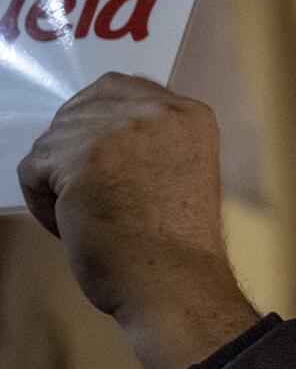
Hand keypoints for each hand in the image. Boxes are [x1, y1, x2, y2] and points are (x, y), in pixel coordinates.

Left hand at [19, 73, 256, 368]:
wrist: (176, 280)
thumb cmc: (179, 242)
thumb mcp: (180, 169)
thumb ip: (149, 141)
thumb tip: (92, 134)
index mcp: (190, 114)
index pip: (120, 88)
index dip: (98, 123)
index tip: (102, 163)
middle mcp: (158, 109)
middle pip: (81, 108)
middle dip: (73, 149)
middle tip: (89, 192)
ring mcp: (118, 129)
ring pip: (53, 139)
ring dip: (56, 179)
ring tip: (84, 215)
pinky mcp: (80, 155)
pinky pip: (32, 167)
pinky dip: (41, 200)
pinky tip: (69, 223)